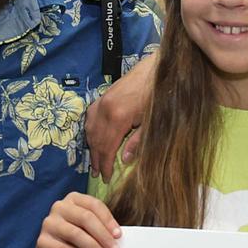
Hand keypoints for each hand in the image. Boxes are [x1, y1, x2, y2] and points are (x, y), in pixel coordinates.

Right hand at [36, 193, 119, 247]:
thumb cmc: (78, 243)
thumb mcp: (91, 232)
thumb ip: (103, 229)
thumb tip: (118, 237)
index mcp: (73, 199)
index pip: (93, 205)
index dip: (108, 220)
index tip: (119, 235)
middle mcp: (59, 208)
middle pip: (86, 218)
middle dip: (104, 236)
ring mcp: (49, 224)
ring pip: (76, 234)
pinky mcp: (43, 242)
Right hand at [86, 53, 155, 179]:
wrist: (155, 70)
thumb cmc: (157, 96)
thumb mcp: (151, 123)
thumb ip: (137, 142)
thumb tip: (124, 160)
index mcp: (118, 118)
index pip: (107, 148)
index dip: (105, 164)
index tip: (106, 178)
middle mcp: (105, 110)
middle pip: (95, 140)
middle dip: (96, 159)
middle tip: (97, 174)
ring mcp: (101, 102)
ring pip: (90, 129)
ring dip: (91, 147)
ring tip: (94, 161)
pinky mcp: (102, 96)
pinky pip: (90, 117)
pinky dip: (90, 130)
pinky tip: (93, 139)